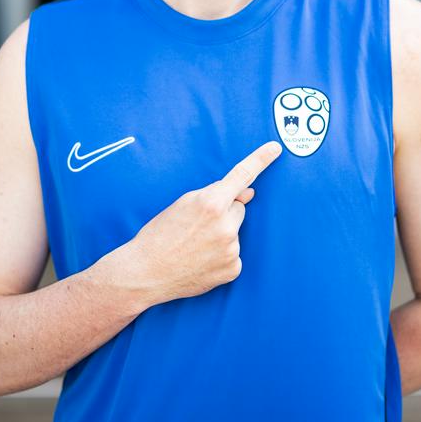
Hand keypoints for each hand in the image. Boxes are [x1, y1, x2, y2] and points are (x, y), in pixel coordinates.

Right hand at [126, 140, 282, 303]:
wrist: (145, 273)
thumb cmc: (160, 235)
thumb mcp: (183, 204)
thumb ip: (216, 194)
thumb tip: (250, 193)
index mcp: (211, 204)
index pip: (242, 175)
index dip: (260, 159)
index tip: (275, 148)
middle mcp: (225, 226)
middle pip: (238, 208)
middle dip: (224, 213)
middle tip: (197, 227)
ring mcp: (231, 250)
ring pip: (235, 232)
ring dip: (222, 235)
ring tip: (194, 246)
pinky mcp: (233, 269)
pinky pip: (234, 253)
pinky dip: (221, 255)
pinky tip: (201, 260)